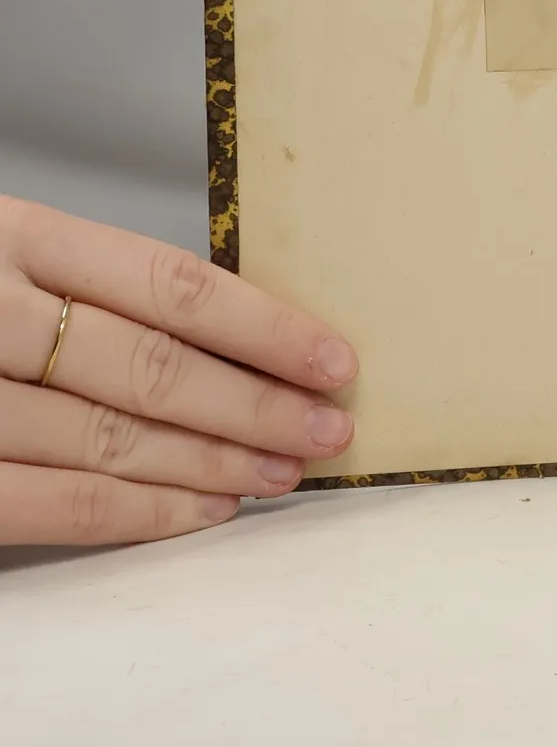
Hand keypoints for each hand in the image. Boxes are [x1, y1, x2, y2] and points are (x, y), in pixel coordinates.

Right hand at [0, 196, 356, 545]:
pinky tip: (202, 512)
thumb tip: (221, 334)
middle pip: (150, 366)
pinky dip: (136, 512)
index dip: (265, 326)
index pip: (171, 283)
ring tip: (284, 473)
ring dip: (212, 463)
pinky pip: (49, 502)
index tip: (334, 358)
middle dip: (256, 404)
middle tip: (330, 428)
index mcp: (12, 234)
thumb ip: (81, 284)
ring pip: (107, 438)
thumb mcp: (2, 252)